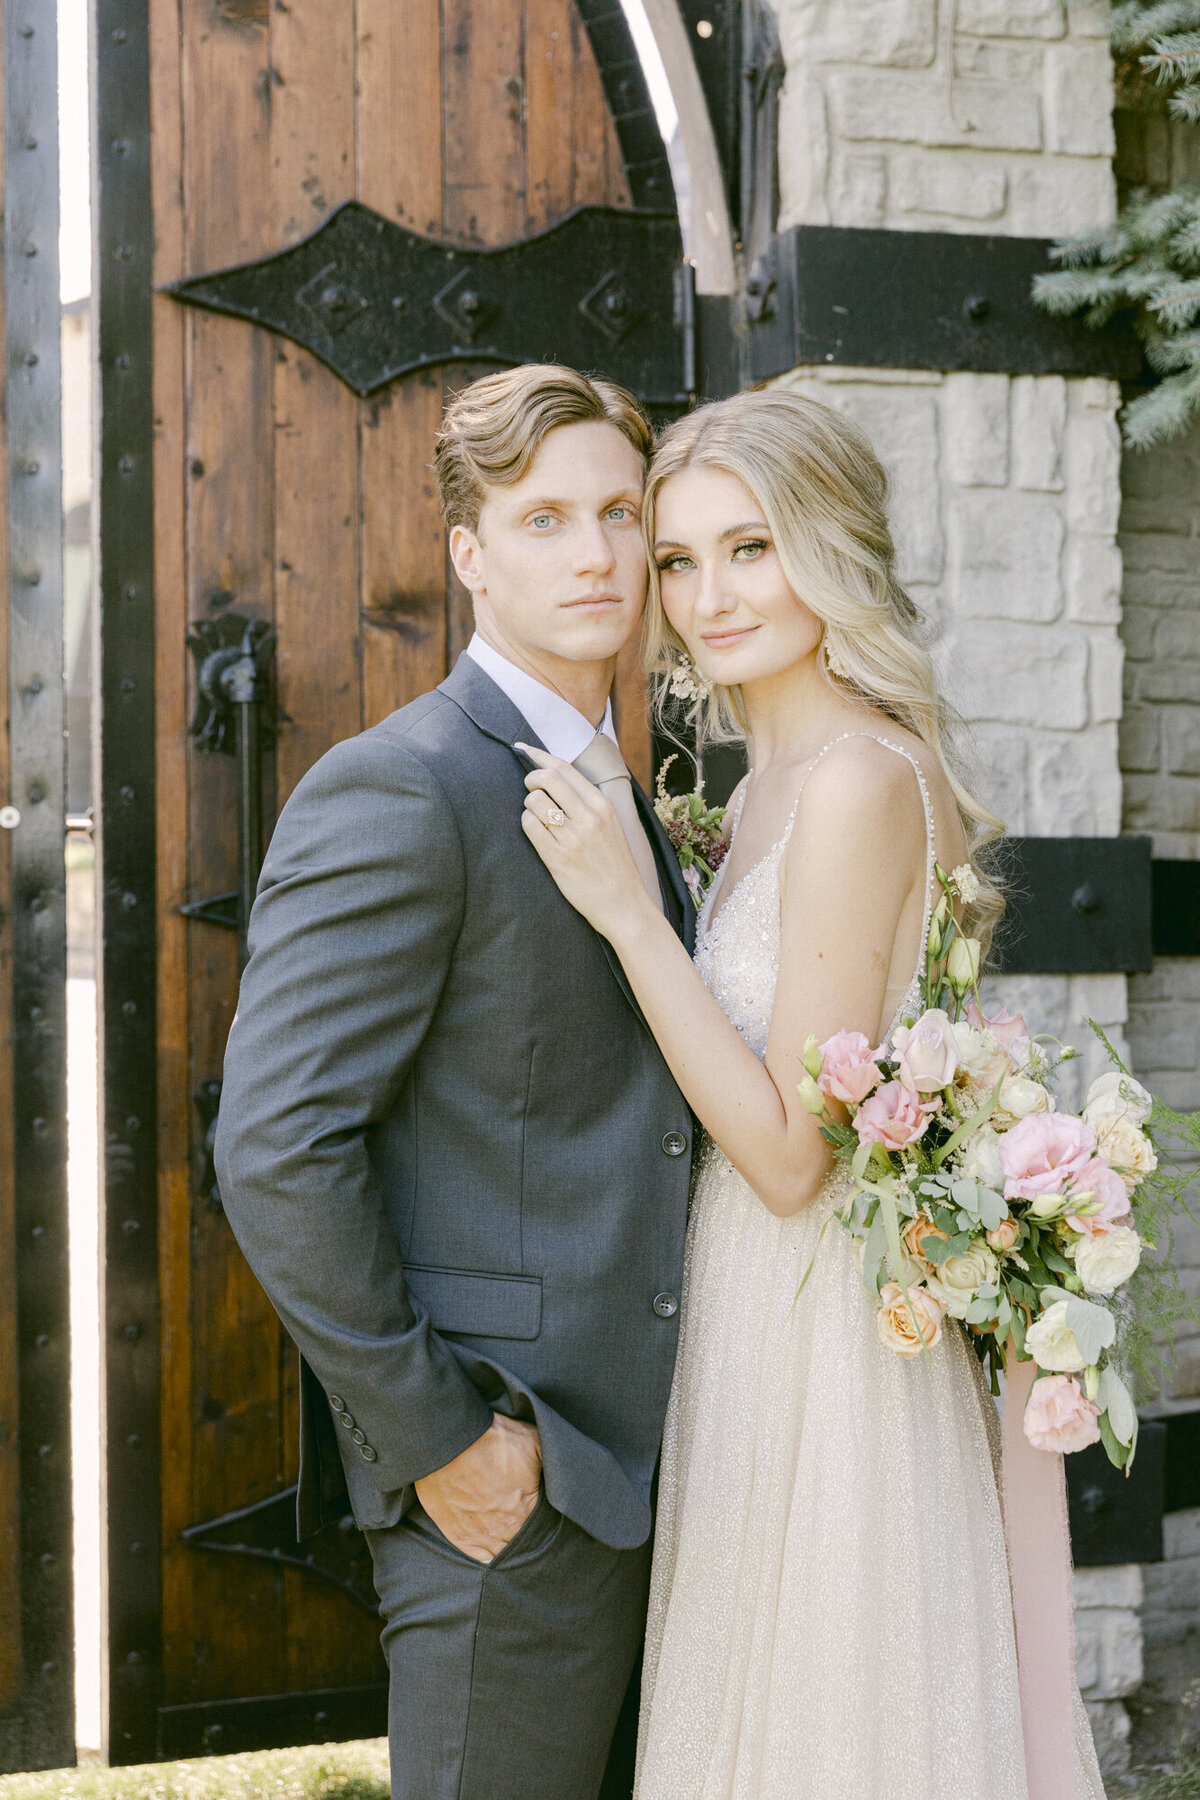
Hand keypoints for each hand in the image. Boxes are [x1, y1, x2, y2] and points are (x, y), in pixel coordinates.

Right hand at [414, 1413, 541, 1562]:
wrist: (449, 1442)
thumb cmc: (491, 1440)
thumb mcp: (534, 1442)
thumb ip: (552, 1463)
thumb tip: (564, 1473)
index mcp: (525, 1512)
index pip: (543, 1527)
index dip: (544, 1517)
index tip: (541, 1507)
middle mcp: (504, 1531)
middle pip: (523, 1543)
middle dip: (528, 1532)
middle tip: (526, 1517)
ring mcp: (480, 1536)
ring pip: (503, 1553)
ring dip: (509, 1544)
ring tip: (511, 1531)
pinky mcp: (458, 1536)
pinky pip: (480, 1557)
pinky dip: (488, 1553)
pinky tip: (494, 1543)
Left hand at [517, 745, 656, 941]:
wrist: (624, 904)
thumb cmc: (614, 865)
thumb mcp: (611, 825)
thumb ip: (587, 802)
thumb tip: (555, 775)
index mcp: (603, 805)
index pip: (564, 768)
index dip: (540, 756)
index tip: (525, 749)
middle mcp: (589, 817)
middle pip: (547, 777)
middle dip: (531, 777)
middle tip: (530, 787)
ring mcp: (573, 837)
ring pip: (534, 801)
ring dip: (529, 804)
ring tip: (538, 816)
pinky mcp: (558, 857)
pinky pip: (530, 826)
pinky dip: (527, 824)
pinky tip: (537, 832)